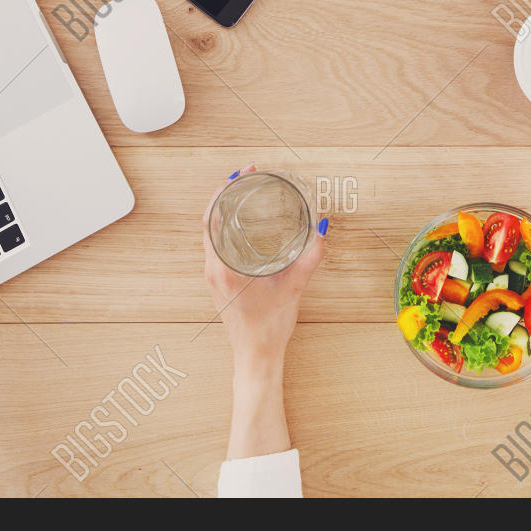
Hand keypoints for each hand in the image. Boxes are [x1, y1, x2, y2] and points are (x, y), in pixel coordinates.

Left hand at [201, 166, 327, 376]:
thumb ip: (311, 256)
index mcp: (222, 267)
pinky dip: (226, 226)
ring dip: (224, 209)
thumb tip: (321, 227)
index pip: (212, 217)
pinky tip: (243, 221)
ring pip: (211, 232)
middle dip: (225, 193)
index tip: (241, 174)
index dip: (224, 191)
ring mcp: (212, 274)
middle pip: (209, 219)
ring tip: (243, 192)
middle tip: (246, 175)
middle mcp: (212, 268)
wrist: (256, 356)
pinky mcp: (218, 280)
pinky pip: (216, 244)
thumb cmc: (269, 328)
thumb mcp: (294, 287)